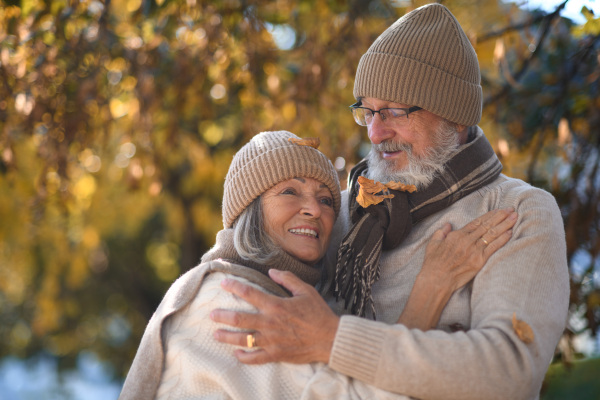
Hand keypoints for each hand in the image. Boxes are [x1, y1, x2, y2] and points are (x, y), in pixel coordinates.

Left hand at [211, 269, 339, 363]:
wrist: (330, 338)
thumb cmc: (318, 312)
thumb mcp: (305, 290)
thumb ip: (287, 279)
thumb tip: (271, 272)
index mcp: (276, 305)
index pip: (249, 294)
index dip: (234, 287)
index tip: (223, 283)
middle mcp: (270, 323)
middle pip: (240, 319)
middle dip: (223, 316)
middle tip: (211, 314)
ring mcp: (272, 341)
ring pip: (243, 340)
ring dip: (227, 337)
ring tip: (216, 334)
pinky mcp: (276, 354)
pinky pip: (256, 358)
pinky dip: (244, 357)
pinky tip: (236, 354)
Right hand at [422, 207, 516, 290]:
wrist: (437, 279)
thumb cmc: (433, 263)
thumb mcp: (433, 244)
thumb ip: (441, 232)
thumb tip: (448, 225)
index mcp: (457, 235)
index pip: (477, 222)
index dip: (489, 215)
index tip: (499, 210)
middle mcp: (467, 240)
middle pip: (487, 225)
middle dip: (501, 216)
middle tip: (511, 209)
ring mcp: (474, 250)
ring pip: (492, 234)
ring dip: (505, 225)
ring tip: (514, 217)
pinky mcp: (479, 261)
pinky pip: (493, 248)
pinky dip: (502, 239)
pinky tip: (510, 233)